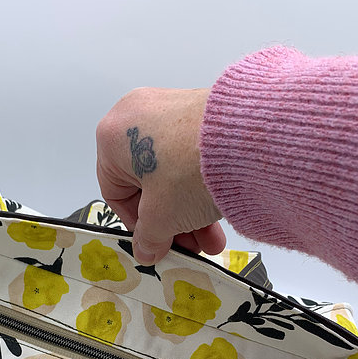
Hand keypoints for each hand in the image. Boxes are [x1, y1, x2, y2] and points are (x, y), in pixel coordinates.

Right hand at [96, 87, 225, 264]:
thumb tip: (147, 248)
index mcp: (111, 135)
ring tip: (210, 237)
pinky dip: (200, 186)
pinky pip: (190, 157)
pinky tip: (218, 212)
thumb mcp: (161, 216)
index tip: (157, 243)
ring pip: (172, 174)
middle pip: (147, 185)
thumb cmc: (191, 167)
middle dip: (170, 221)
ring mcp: (171, 109)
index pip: (116, 193)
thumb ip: (148, 236)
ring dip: (189, 210)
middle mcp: (137, 115)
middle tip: (188, 244)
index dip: (138, 226)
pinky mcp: (199, 111)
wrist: (246, 138)